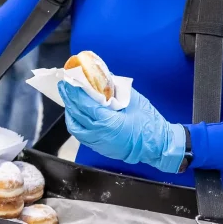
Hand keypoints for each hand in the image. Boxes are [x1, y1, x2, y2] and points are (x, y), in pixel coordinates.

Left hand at [58, 82, 186, 172]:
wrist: (158, 146)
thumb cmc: (150, 124)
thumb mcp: (134, 100)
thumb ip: (116, 88)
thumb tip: (103, 76)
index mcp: (108, 122)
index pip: (85, 104)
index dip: (75, 92)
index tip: (69, 81)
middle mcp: (99, 134)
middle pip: (77, 114)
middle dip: (68, 98)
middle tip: (64, 86)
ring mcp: (98, 142)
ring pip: (75, 126)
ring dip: (70, 111)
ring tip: (69, 98)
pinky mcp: (99, 147)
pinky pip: (80, 134)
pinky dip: (76, 122)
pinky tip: (77, 114)